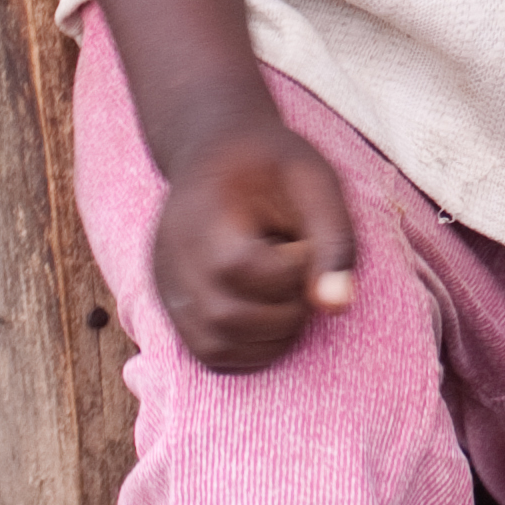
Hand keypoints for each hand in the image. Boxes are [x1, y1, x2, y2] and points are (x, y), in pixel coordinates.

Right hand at [150, 103, 357, 371]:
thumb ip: (333, 240)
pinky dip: (250, 346)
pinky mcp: (173, 308)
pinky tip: (270, 310)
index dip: (292, 268)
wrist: (217, 151)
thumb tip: (337, 307)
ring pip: (217, 347)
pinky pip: (210, 352)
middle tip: (303, 274)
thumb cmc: (273, 165)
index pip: (242, 268)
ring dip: (271, 335)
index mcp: (200, 216)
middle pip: (226, 317)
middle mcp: (172, 258)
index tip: (306, 241)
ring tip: (287, 290)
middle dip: (285, 310)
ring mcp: (167, 287)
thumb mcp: (315, 182)